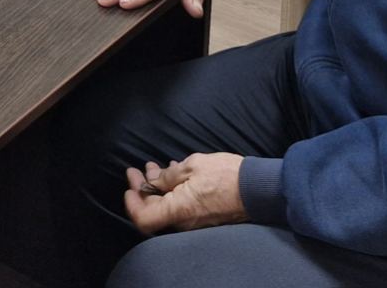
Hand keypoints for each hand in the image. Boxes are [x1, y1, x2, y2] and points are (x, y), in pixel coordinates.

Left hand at [123, 154, 246, 234]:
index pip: (144, 218)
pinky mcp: (203, 215)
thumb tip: (154, 182)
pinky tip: (172, 172)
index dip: (132, 203)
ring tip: (153, 167)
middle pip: (154, 210)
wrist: (257, 189)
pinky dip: (172, 189)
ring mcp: (194, 220)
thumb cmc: (226, 175)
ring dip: (157, 186)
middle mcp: (184, 220)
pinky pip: (181, 205)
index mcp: (179, 209)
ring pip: (167, 205)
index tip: (129, 186)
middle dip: (142, 188)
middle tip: (135, 170)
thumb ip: (169, 175)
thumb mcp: (193, 166)